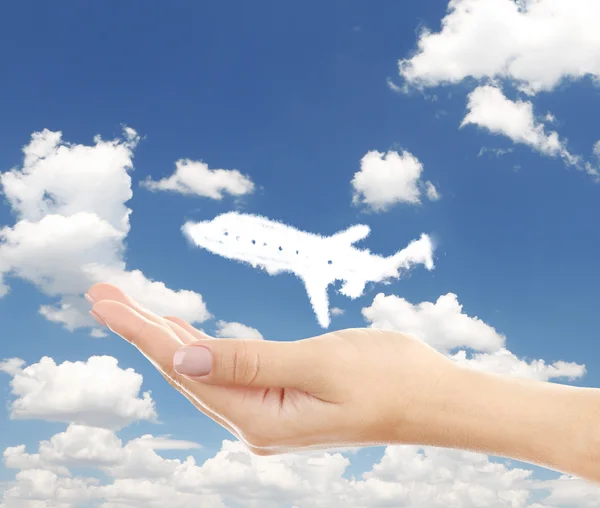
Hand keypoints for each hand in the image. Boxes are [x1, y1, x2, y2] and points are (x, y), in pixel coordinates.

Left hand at [86, 283, 457, 454]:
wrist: (432, 400)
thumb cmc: (388, 378)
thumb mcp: (319, 365)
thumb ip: (250, 362)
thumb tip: (182, 358)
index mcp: (260, 418)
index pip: (185, 368)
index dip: (142, 331)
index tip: (104, 301)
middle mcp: (254, 423)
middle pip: (184, 370)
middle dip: (143, 329)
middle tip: (102, 294)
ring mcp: (266, 414)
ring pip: (201, 370)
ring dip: (166, 336)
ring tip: (130, 307)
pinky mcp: (278, 400)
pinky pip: (225, 371)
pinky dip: (200, 346)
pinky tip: (182, 332)